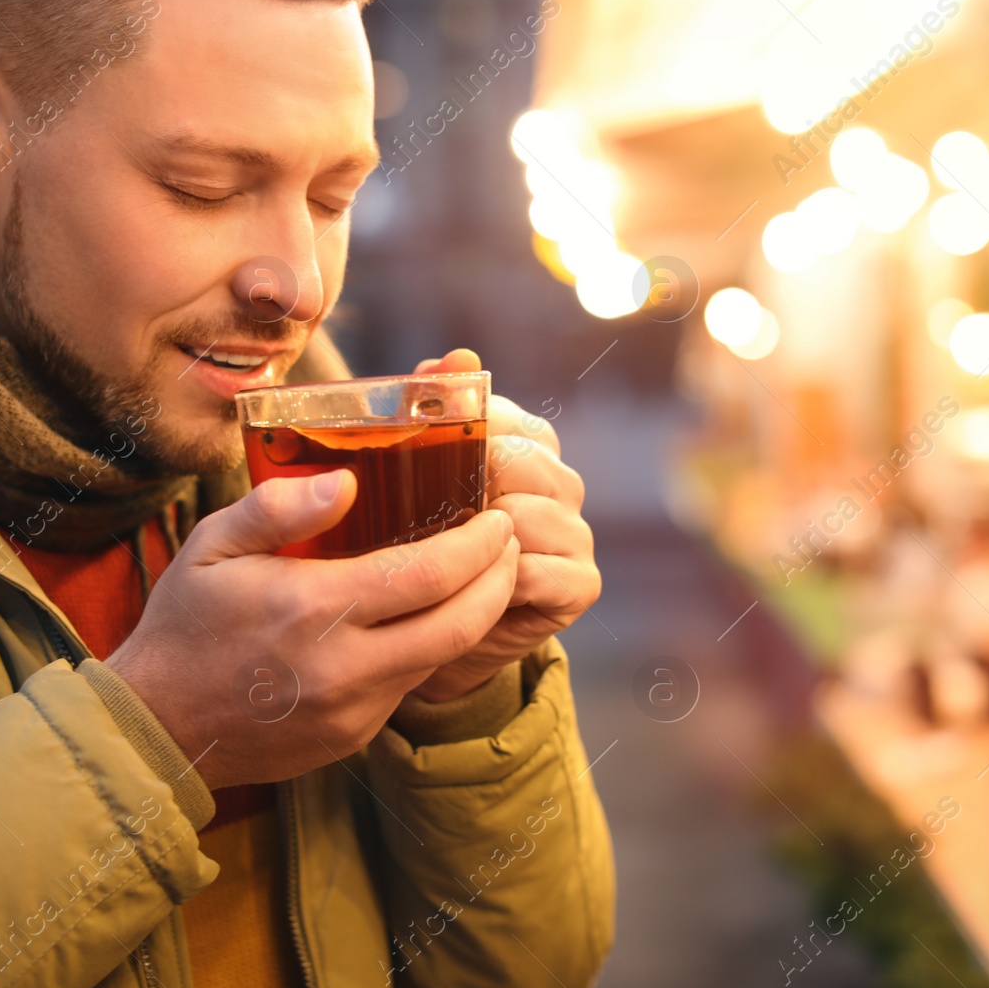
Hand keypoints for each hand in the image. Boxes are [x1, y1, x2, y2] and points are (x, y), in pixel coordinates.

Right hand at [105, 467, 519, 787]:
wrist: (156, 729)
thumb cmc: (184, 624)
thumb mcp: (212, 546)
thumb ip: (279, 508)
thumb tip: (348, 481)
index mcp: (312, 609)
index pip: (429, 574)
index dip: (479, 544)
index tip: (497, 516)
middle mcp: (344, 667)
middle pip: (461, 624)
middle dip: (500, 579)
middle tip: (507, 541)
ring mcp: (353, 711)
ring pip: (443, 658)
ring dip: (474, 613)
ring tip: (479, 571)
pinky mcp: (354, 738)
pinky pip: (411, 685)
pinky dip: (431, 645)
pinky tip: (425, 615)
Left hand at [407, 349, 599, 701]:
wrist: (431, 632)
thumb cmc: (419, 544)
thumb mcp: (414, 475)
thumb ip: (435, 407)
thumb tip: (459, 355)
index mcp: (529, 443)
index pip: (496, 416)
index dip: (451, 436)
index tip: (406, 458)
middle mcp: (562, 482)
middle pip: (513, 462)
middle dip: (460, 490)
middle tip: (414, 519)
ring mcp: (577, 533)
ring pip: (521, 517)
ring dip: (471, 542)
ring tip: (436, 559)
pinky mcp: (582, 584)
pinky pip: (534, 571)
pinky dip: (496, 583)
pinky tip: (470, 591)